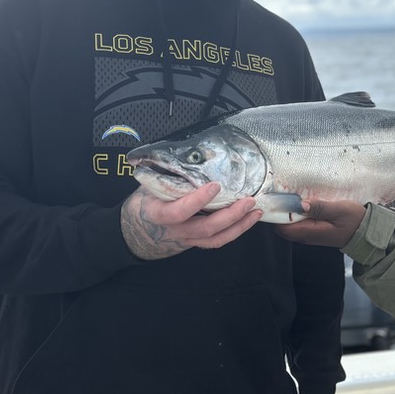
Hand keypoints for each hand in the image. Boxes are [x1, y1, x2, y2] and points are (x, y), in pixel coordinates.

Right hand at [121, 182, 262, 259]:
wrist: (139, 228)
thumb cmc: (148, 200)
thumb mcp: (149, 185)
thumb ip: (165, 173)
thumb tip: (183, 150)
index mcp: (159, 213)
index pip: (179, 211)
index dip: (197, 201)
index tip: (214, 185)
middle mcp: (175, 230)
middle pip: (205, 228)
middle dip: (229, 215)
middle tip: (247, 199)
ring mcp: (187, 239)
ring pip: (215, 238)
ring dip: (238, 225)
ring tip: (255, 210)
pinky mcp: (196, 243)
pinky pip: (218, 241)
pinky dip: (237, 231)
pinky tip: (250, 218)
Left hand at [275, 199, 365, 247]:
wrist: (365, 232)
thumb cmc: (354, 220)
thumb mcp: (339, 209)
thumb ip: (319, 207)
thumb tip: (301, 204)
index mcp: (310, 231)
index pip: (282, 226)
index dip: (277, 213)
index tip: (279, 199)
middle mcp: (306, 236)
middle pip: (282, 226)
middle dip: (280, 212)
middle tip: (286, 195)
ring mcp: (309, 234)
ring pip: (289, 224)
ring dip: (289, 212)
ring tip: (295, 197)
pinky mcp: (313, 231)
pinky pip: (298, 223)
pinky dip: (297, 214)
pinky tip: (304, 203)